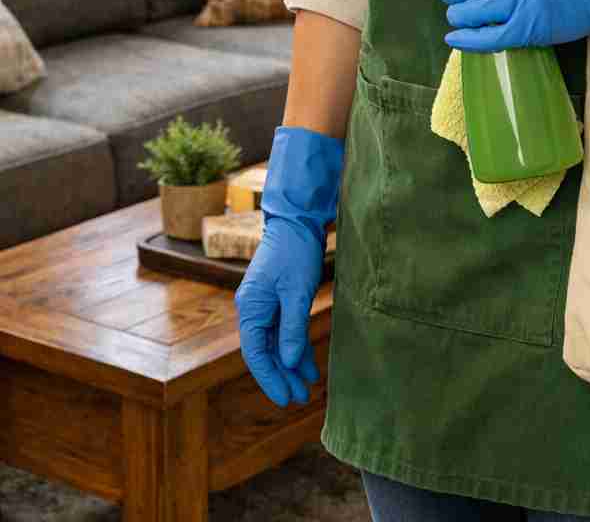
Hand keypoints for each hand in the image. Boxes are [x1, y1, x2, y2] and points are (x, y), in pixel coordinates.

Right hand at [234, 125, 343, 407]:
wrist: (298, 220)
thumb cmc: (295, 252)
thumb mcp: (296, 291)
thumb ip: (292, 327)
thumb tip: (289, 362)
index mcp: (251, 308)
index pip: (256, 353)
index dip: (270, 378)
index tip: (284, 398)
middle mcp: (254, 310)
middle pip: (265, 352)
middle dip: (281, 376)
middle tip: (298, 399)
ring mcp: (266, 305)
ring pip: (276, 344)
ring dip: (290, 365)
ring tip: (306, 389)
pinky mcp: (279, 300)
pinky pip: (285, 331)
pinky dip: (296, 347)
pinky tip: (308, 364)